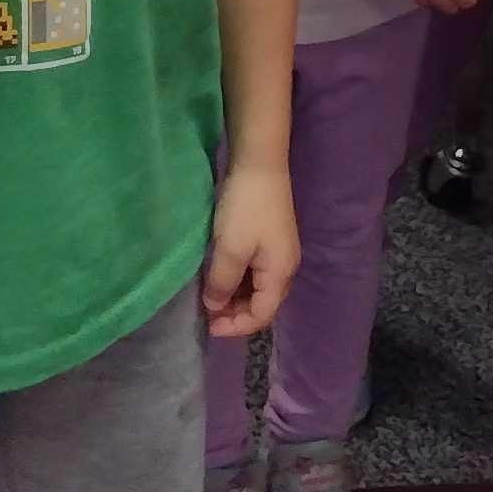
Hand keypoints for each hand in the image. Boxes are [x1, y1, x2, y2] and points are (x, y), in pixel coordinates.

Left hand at [202, 155, 299, 339]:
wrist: (259, 165)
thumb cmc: (246, 209)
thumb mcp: (229, 249)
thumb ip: (221, 283)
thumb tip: (214, 305)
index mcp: (280, 274)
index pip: (262, 315)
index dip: (236, 326)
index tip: (209, 325)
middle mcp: (285, 267)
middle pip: (263, 304)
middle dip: (236, 314)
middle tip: (208, 313)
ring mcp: (278, 252)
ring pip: (257, 288)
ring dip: (235, 297)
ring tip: (210, 296)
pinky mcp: (270, 239)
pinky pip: (254, 272)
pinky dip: (237, 280)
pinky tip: (220, 275)